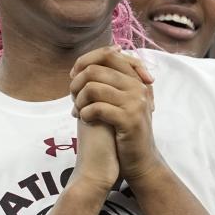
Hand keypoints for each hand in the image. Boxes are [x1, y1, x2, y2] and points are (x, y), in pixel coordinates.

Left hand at [70, 46, 163, 182]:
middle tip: (73, 99)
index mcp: (136, 79)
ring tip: (78, 111)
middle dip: (77, 84)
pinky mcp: (129, 120)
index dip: (85, 62)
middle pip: (96, 70)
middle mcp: (138, 87)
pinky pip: (97, 108)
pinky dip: (85, 113)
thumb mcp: (120, 102)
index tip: (74, 77)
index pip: (108, 55)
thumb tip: (81, 67)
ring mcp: (136, 103)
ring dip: (79, 100)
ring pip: (94, 88)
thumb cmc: (124, 131)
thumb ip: (108, 84)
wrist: (140, 160)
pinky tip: (84, 120)